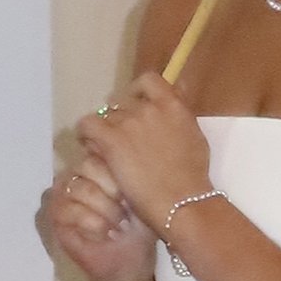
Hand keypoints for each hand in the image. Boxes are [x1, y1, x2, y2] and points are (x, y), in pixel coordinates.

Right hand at [37, 142, 158, 280]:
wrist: (130, 265)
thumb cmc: (138, 229)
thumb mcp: (143, 196)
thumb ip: (132, 172)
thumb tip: (129, 151)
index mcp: (97, 165)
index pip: (99, 149)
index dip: (117, 171)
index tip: (132, 193)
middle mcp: (75, 176)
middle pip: (86, 165)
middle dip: (112, 190)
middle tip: (127, 212)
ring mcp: (62, 196)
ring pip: (79, 188)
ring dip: (105, 209)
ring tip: (119, 225)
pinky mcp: (55, 219)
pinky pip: (70, 210)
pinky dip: (93, 223)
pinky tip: (106, 233)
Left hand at [79, 69, 212, 234]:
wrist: (180, 200)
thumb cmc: (192, 176)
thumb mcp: (195, 137)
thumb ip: (181, 115)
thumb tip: (177, 94)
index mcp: (173, 106)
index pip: (149, 80)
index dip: (138, 90)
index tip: (135, 103)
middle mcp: (149, 108)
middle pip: (124, 103)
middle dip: (120, 118)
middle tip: (121, 138)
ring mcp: (130, 123)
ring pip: (106, 116)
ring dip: (104, 129)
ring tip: (105, 148)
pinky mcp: (112, 140)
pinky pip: (87, 125)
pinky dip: (85, 132)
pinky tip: (88, 143)